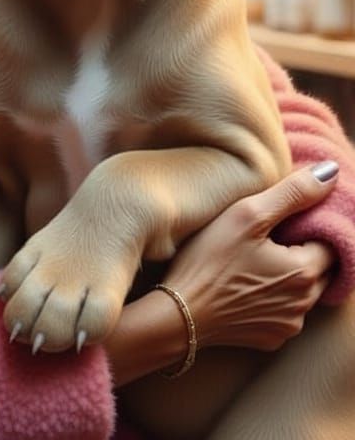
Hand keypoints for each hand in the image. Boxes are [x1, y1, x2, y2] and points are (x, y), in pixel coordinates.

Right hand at [161, 162, 337, 352]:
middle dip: (304, 249)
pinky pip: (285, 312)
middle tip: (271, 234)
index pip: (330, 242)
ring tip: (257, 257)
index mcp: (304, 272)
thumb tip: (330, 171)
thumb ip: (292, 192)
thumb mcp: (247, 215)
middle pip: (321, 268)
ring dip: (291, 274)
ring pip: (304, 291)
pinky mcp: (271, 338)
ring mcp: (288, 326)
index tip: (284, 218)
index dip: (310, 225)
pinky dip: (275, 297)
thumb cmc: (209, 261)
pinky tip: (249, 283)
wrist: (178, 314)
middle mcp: (305, 305)